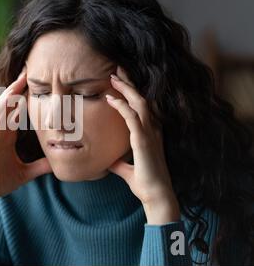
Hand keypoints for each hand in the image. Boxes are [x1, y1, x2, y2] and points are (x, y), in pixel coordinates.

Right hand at [0, 67, 51, 200]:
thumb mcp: (26, 172)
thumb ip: (40, 167)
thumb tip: (57, 165)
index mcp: (8, 135)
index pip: (19, 111)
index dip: (27, 98)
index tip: (40, 85)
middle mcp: (0, 130)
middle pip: (10, 104)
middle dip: (19, 88)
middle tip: (31, 71)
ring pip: (2, 107)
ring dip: (10, 93)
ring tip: (21, 79)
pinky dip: (0, 108)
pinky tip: (8, 99)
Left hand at [106, 66, 179, 224]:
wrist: (155, 196)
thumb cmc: (144, 183)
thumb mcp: (126, 168)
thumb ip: (119, 161)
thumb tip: (108, 160)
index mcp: (151, 133)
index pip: (143, 106)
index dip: (132, 91)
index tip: (120, 81)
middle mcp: (153, 130)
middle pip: (142, 99)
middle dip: (129, 83)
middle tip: (116, 69)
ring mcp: (150, 134)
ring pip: (139, 103)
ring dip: (125, 88)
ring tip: (112, 77)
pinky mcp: (143, 141)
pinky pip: (132, 117)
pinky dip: (121, 106)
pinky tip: (109, 99)